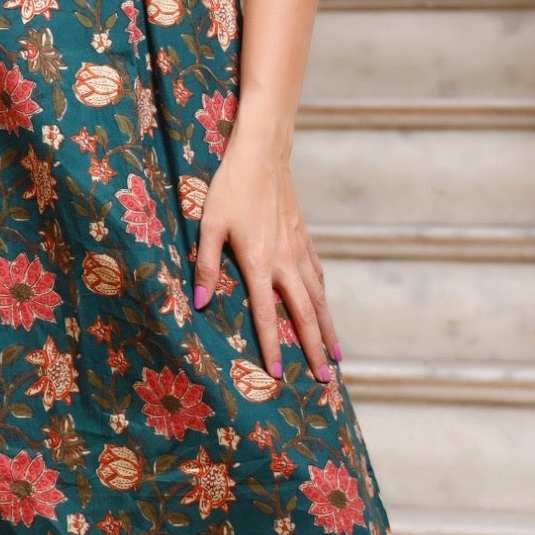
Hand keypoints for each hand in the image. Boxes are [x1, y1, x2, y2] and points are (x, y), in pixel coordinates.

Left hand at [192, 129, 338, 382]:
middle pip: (304, 314)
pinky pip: (318, 276)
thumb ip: (205, 265)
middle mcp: (285, 261)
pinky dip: (324, 299)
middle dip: (314, 349)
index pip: (266, 314)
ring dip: (327, 328)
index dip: (272, 346)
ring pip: (318, 298)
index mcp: (259, 262)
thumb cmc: (230, 189)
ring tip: (336, 355)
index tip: (278, 375)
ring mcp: (299, 250)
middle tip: (325, 379)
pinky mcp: (305, 238)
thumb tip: (198, 304)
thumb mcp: (209, 225)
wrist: (262, 155)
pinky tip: (324, 308)